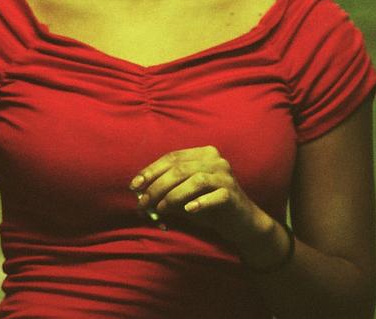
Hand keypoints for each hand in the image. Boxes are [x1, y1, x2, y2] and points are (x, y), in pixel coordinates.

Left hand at [130, 145, 272, 246]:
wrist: (241, 222)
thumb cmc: (208, 207)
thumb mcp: (184, 196)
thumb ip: (166, 191)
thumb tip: (140, 195)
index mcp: (203, 153)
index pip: (172, 157)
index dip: (151, 171)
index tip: (134, 186)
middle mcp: (215, 160)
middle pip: (180, 169)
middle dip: (157, 187)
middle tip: (143, 204)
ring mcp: (226, 176)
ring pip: (194, 180)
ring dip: (173, 196)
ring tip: (160, 210)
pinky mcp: (233, 194)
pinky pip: (214, 196)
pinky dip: (199, 203)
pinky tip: (188, 211)